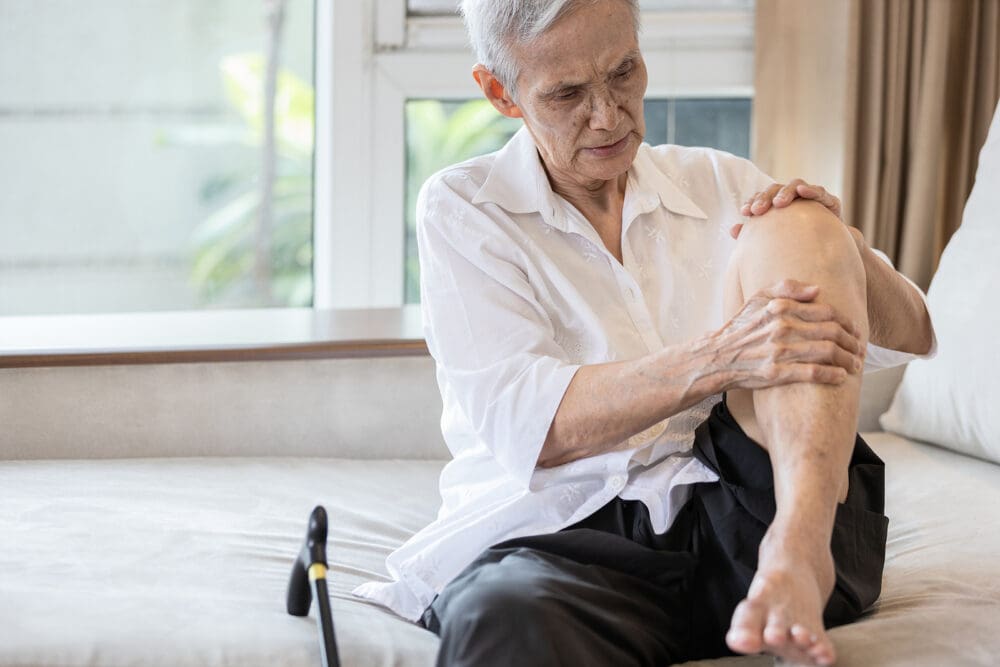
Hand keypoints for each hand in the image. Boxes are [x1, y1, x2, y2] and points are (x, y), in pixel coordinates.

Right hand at [707, 279, 863, 389]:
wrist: (716, 358)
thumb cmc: (739, 329)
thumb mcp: (756, 300)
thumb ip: (786, 288)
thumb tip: (816, 290)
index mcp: (780, 308)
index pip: (826, 312)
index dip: (847, 321)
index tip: (855, 330)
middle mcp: (781, 328)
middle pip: (832, 332)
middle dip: (852, 342)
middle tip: (860, 350)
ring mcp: (779, 351)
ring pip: (827, 352)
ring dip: (848, 359)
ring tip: (856, 365)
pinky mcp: (776, 373)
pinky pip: (812, 373)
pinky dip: (831, 374)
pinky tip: (841, 377)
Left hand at [731, 179, 841, 238]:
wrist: (828, 254)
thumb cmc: (798, 246)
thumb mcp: (775, 242)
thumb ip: (755, 234)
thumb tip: (732, 230)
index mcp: (778, 206)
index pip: (762, 197)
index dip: (752, 202)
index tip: (744, 212)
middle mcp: (793, 199)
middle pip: (776, 189)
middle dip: (765, 197)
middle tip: (757, 210)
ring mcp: (811, 198)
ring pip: (795, 186)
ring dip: (786, 192)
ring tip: (778, 203)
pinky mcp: (830, 202)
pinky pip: (820, 192)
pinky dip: (811, 190)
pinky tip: (803, 191)